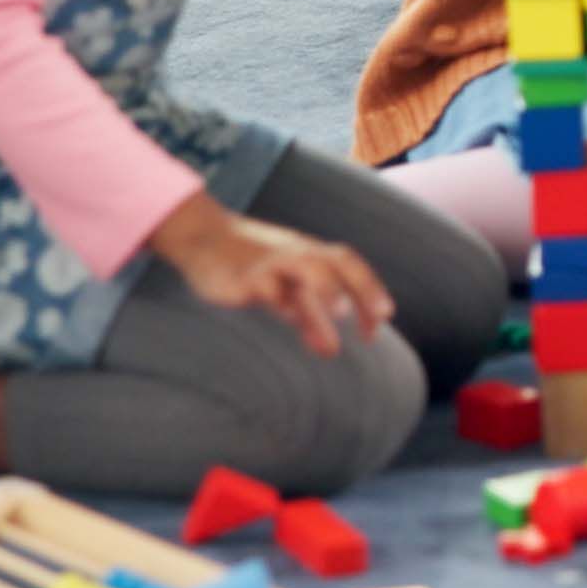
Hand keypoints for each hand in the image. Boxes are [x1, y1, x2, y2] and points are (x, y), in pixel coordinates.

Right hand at [148, 194, 393, 358]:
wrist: (202, 236)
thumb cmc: (251, 264)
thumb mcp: (283, 289)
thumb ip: (308, 319)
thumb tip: (331, 351)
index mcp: (310, 253)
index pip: (350, 266)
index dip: (370, 290)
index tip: (384, 320)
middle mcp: (296, 253)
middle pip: (337, 263)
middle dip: (362, 288)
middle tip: (380, 318)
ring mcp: (270, 262)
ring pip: (306, 267)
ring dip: (327, 290)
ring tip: (340, 318)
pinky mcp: (243, 275)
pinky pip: (264, 283)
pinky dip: (278, 295)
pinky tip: (287, 314)